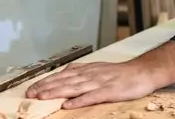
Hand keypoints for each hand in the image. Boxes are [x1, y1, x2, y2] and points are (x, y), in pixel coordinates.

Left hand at [25, 61, 163, 109]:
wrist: (144, 71)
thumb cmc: (122, 73)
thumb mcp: (99, 69)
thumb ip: (82, 72)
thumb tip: (65, 75)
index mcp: (88, 70)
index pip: (62, 75)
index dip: (47, 81)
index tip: (33, 87)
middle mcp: (91, 74)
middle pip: (64, 81)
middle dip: (46, 87)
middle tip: (31, 93)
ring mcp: (100, 82)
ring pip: (74, 87)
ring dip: (57, 92)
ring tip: (43, 97)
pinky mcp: (110, 91)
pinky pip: (92, 96)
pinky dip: (79, 100)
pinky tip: (68, 105)